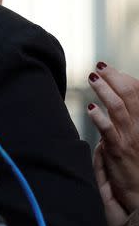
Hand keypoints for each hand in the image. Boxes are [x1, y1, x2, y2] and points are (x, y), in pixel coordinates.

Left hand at [87, 62, 138, 221]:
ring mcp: (131, 138)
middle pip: (131, 95)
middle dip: (114, 78)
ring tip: (92, 77)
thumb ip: (126, 112)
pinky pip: (109, 132)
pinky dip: (100, 119)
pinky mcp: (118, 151)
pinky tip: (91, 109)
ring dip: (105, 91)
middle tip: (99, 66)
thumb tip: (112, 91)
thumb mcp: (135, 131)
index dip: (124, 78)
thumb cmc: (136, 159)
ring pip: (119, 108)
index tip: (110, 68)